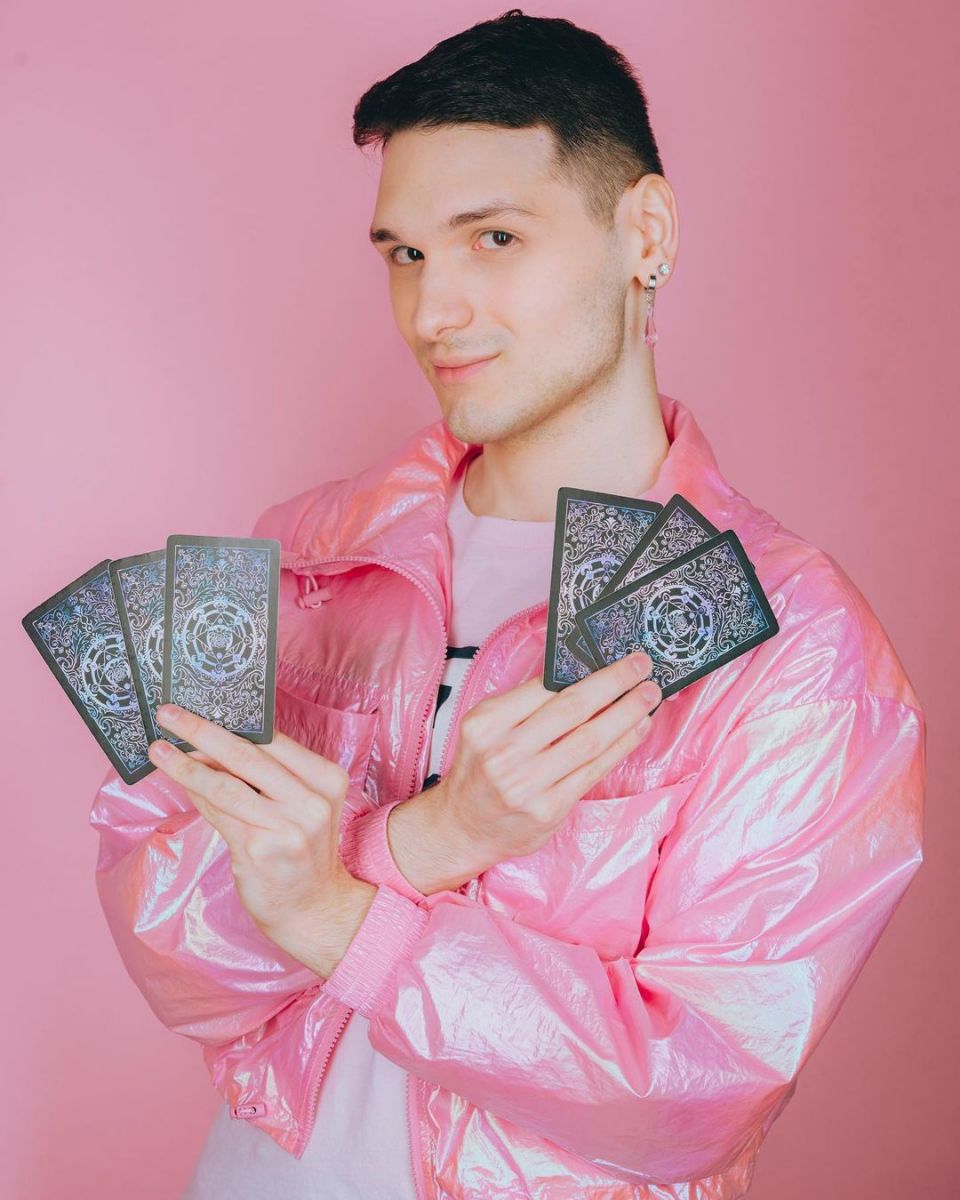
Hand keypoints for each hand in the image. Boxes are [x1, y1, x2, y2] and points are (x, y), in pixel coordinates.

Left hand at [147, 705, 375, 973]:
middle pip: (248, 756)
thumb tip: (212, 743)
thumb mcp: (301, 805)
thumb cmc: (301, 851)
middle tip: (169, 714)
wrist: (314, 907)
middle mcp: (312, 800)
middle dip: (202, 731)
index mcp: (326, 779)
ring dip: (186, 765)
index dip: (233, 722)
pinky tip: (176, 780)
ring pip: (226, 785)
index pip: (274, 740)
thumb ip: (266, 776)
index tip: (200, 706)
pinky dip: (194, 794)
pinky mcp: (258, 850)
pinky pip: (218, 813)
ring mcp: (287, 827)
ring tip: (159, 749)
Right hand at [432, 651, 660, 867]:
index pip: (544, 688)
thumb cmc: (481, 768)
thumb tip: (579, 671)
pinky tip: (637, 729)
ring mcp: (527, 784)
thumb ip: (525, 702)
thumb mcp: (486, 726)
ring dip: (626, 714)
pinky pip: (594, 770)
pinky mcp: (549, 810)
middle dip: (614, 684)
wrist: (465, 826)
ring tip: (649, 695)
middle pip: (572, 710)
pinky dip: (621, 746)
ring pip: (589, 740)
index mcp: (486, 723)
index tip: (617, 658)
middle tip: (643, 666)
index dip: (587, 671)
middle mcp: (504, 753)